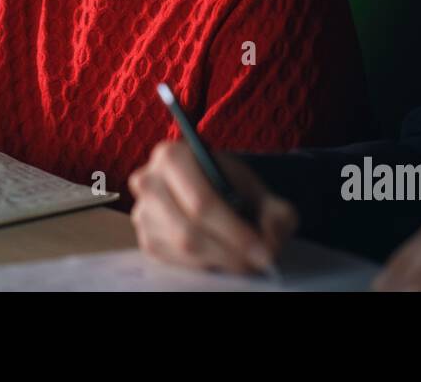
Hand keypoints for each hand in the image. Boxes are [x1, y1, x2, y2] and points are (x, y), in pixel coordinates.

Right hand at [129, 140, 298, 273]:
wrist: (214, 189)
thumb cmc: (234, 188)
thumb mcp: (262, 192)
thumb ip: (277, 214)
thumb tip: (269, 240)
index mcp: (173, 156)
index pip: (202, 201)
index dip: (235, 231)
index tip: (263, 250)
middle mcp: (149, 182)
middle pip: (189, 230)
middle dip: (230, 251)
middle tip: (259, 261)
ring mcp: (143, 212)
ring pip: (182, 248)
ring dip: (219, 260)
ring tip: (246, 260)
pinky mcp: (145, 238)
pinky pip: (176, 261)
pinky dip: (205, 264)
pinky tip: (223, 257)